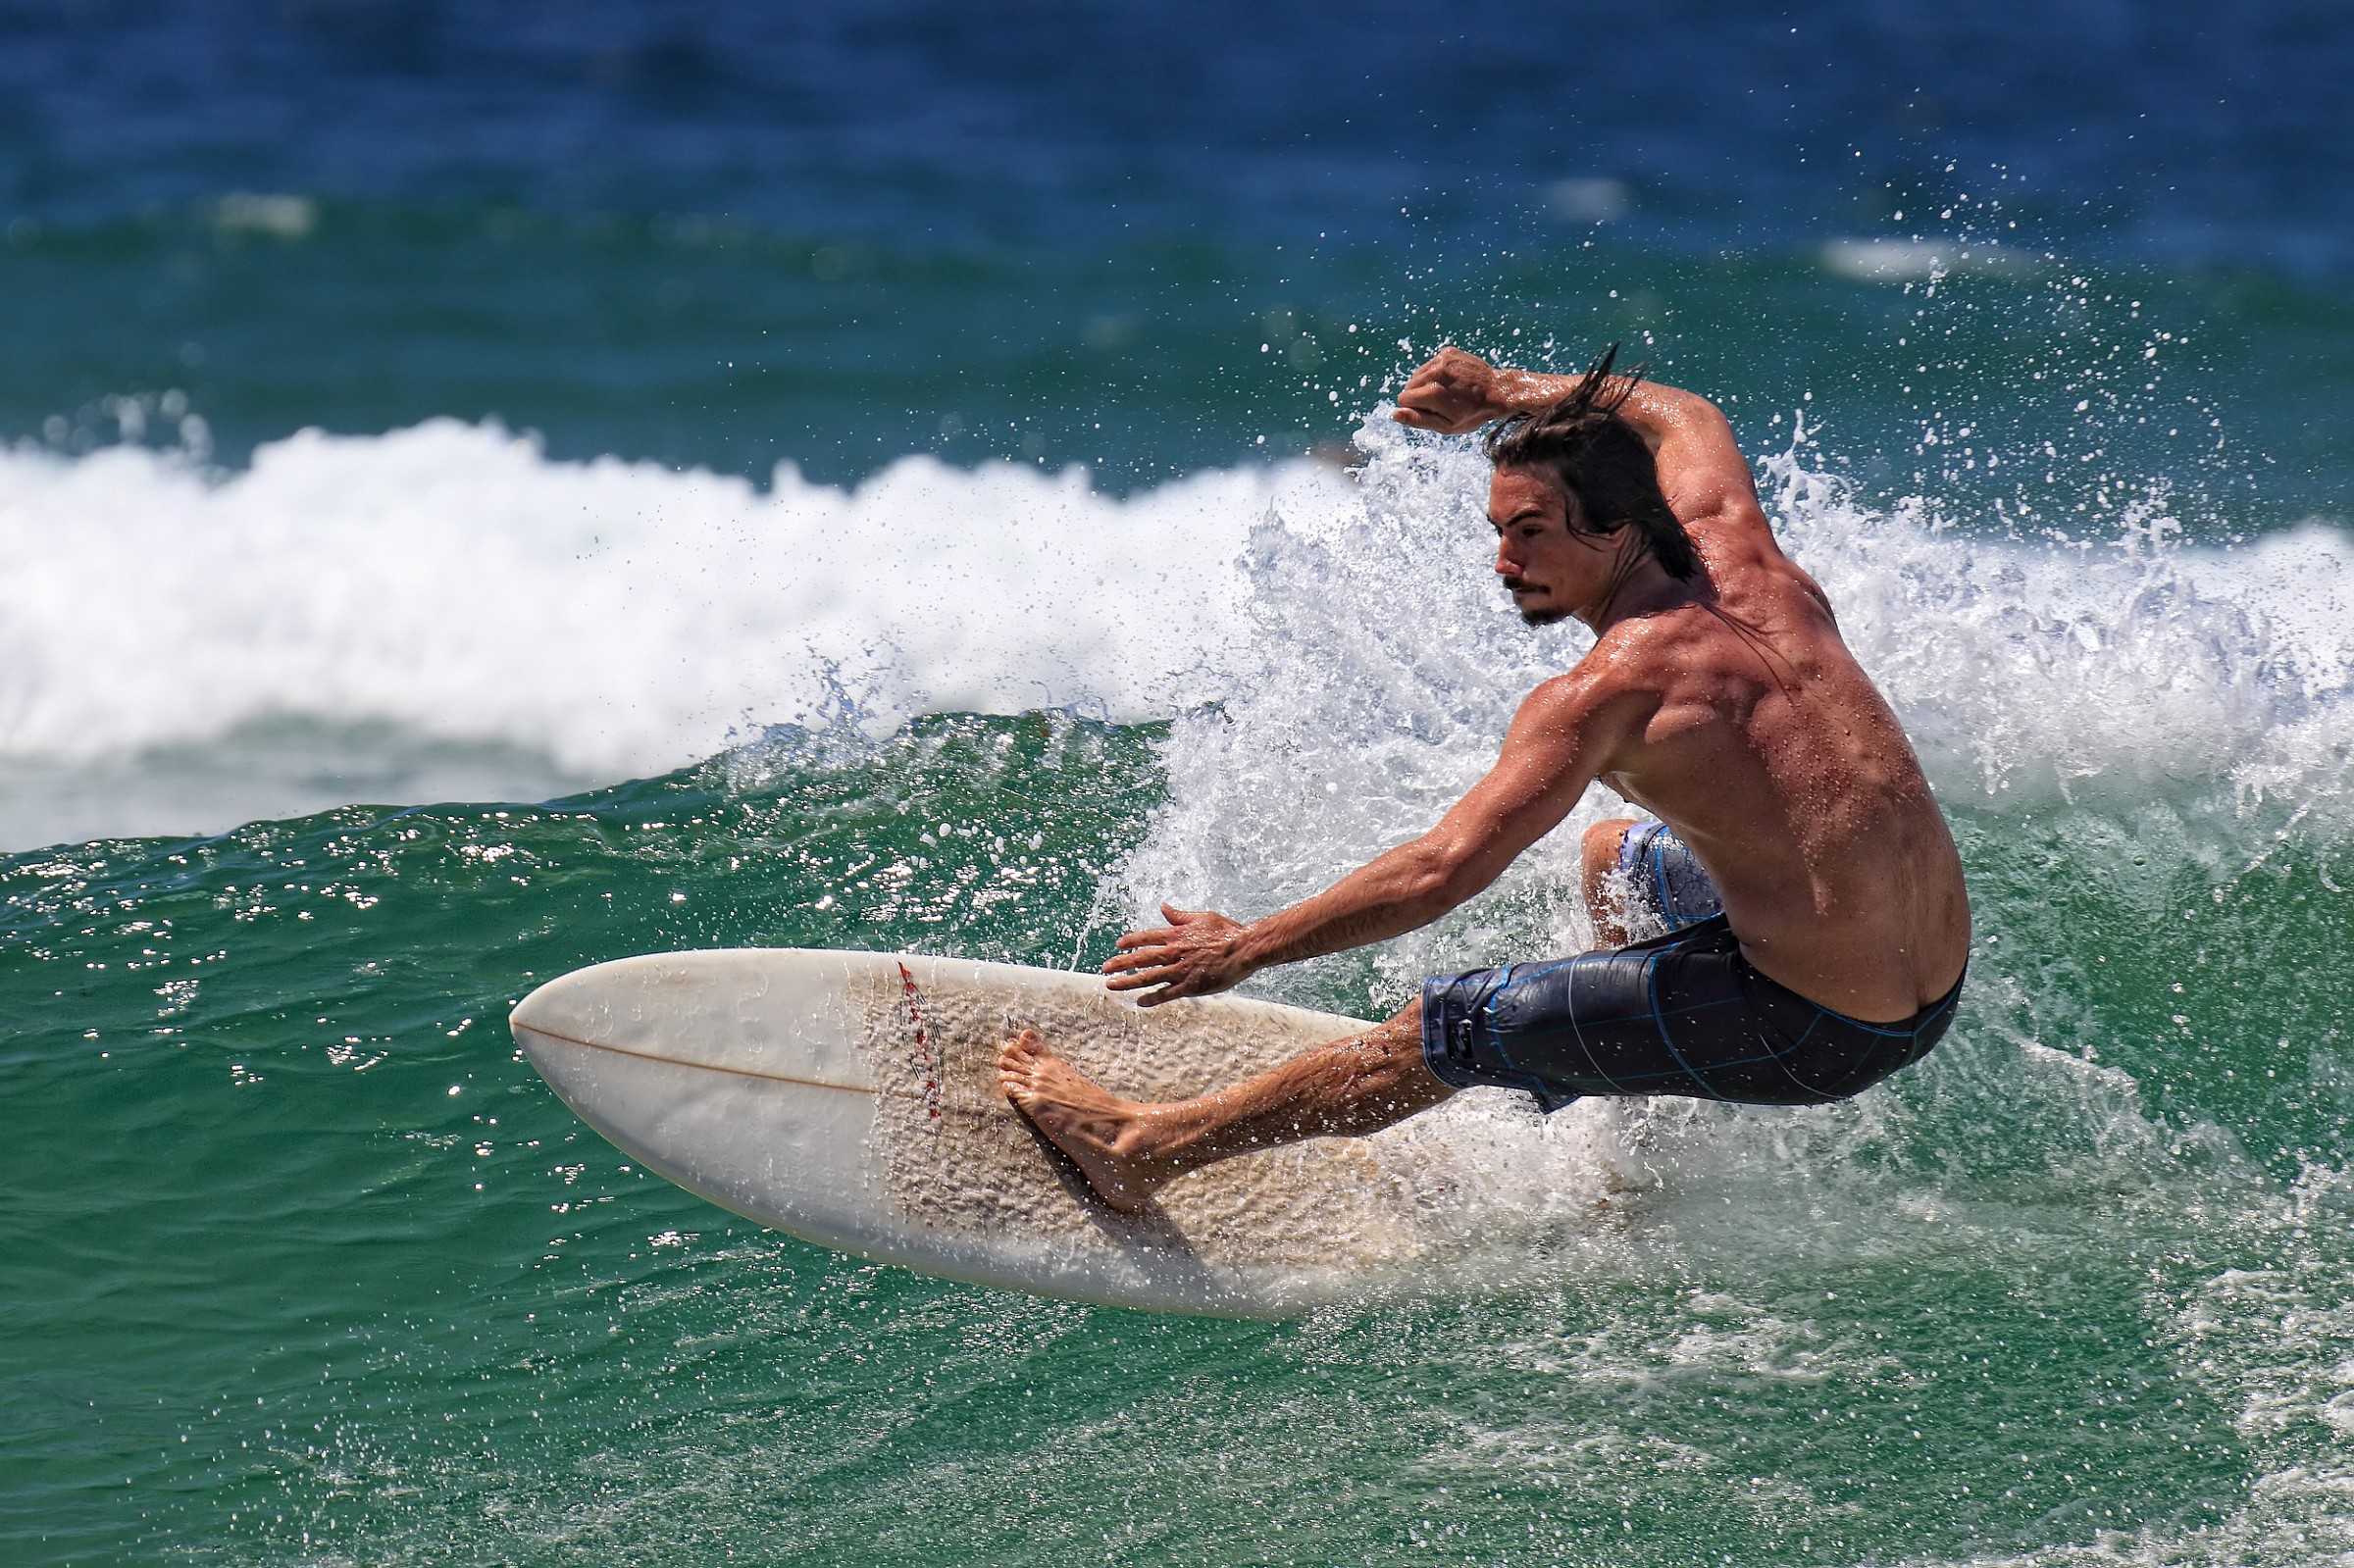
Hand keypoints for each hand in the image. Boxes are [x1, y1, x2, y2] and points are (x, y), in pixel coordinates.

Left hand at [1102, 903, 1256, 1005]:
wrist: (1244, 949)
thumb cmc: (1226, 931)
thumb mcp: (1202, 917)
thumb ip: (1180, 916)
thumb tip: (1164, 908)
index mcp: (1176, 934)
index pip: (1147, 937)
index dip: (1131, 941)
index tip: (1118, 945)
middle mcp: (1174, 952)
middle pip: (1141, 958)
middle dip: (1120, 963)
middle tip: (1105, 968)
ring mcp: (1180, 970)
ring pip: (1148, 977)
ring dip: (1127, 981)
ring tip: (1111, 985)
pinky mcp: (1190, 986)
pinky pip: (1166, 994)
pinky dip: (1152, 998)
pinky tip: (1140, 1002)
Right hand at [1392, 347, 1511, 434]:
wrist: (1498, 391)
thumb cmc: (1472, 413)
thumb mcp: (1446, 426)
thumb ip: (1418, 420)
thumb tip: (1394, 414)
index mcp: (1433, 393)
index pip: (1403, 399)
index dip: (1415, 408)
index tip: (1433, 411)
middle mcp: (1435, 373)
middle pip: (1408, 385)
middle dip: (1419, 395)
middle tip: (1442, 402)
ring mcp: (1442, 360)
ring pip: (1417, 374)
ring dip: (1427, 384)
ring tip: (1447, 391)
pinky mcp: (1448, 352)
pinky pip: (1430, 364)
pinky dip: (1436, 373)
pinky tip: (1452, 380)